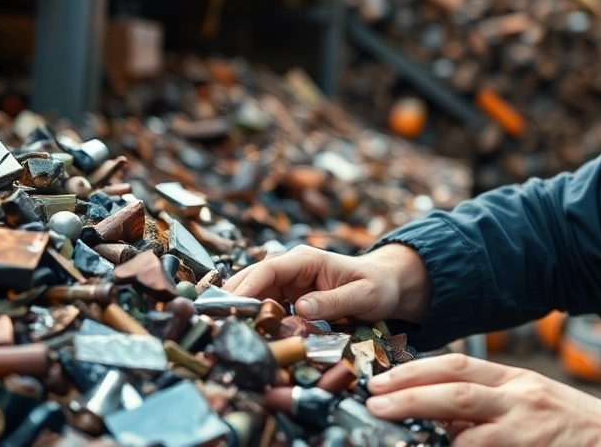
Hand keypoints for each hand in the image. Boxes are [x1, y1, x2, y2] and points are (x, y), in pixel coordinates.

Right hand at [223, 243, 431, 322]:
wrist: (387, 286)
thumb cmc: (378, 286)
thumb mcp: (363, 295)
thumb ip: (334, 301)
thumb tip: (301, 308)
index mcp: (306, 260)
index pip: (268, 270)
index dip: (246, 288)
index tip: (228, 308)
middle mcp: (291, 269)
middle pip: (252, 282)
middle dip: (232, 302)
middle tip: (214, 327)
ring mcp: (287, 285)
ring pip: (254, 298)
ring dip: (240, 316)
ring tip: (222, 337)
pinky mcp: (288, 301)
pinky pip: (265, 312)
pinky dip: (255, 324)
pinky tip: (244, 341)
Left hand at [367, 354, 600, 446]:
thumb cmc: (573, 428)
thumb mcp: (532, 403)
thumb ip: (489, 405)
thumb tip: (437, 415)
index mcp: (516, 381)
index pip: (459, 366)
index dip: (416, 370)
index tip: (382, 380)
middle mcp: (520, 399)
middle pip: (456, 389)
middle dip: (410, 393)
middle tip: (375, 402)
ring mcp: (525, 430)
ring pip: (465, 428)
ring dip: (426, 431)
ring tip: (393, 432)